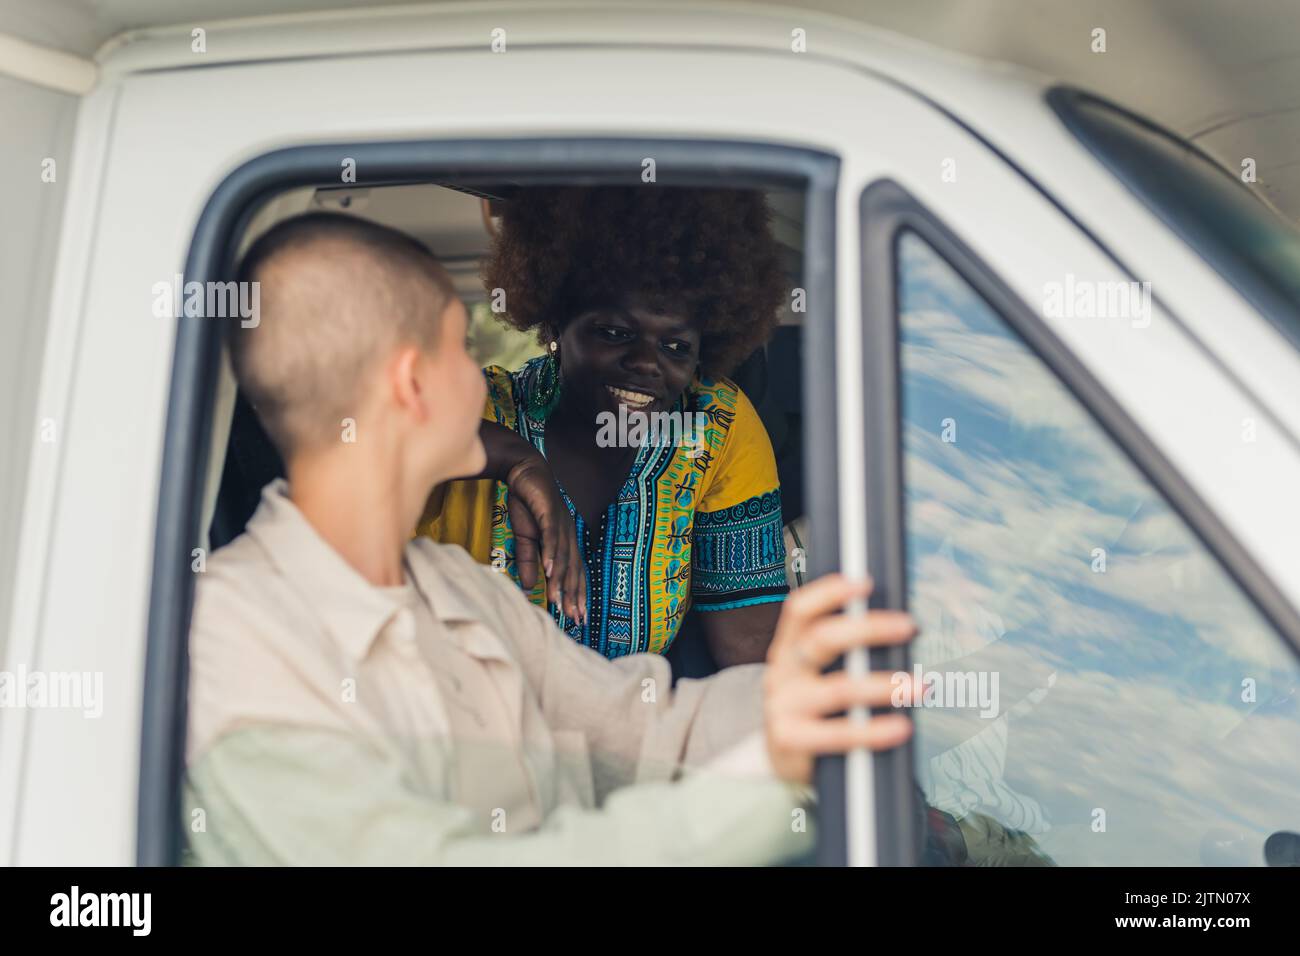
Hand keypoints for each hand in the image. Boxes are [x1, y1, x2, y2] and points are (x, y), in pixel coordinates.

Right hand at [505, 455, 586, 623]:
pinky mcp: (550, 513)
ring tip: (559, 600)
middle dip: (574, 595)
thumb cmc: (528, 505)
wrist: (523, 472)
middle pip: (573, 569)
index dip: (576, 594)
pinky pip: (552, 537)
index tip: (577, 617)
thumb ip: (530, 562)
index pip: (573, 572)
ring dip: (561, 580)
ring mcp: (561, 524)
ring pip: (563, 556)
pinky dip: (552, 553)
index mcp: (565, 542)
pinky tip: (550, 570)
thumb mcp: (525, 539)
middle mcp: (568, 535)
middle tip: (575, 618)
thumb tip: (532, 587)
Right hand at [762, 574, 915, 783]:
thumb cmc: (812, 708)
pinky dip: (874, 731)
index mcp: (787, 647)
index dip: (829, 593)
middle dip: (868, 629)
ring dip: (884, 685)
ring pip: (838, 689)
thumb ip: (842, 653)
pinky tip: (901, 727)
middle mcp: (782, 672)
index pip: (799, 610)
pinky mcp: (790, 741)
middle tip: (907, 626)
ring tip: (920, 686)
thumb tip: (896, 628)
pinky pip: (838, 734)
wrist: (781, 759)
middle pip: (820, 640)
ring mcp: (783, 706)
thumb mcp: (815, 674)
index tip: (865, 582)